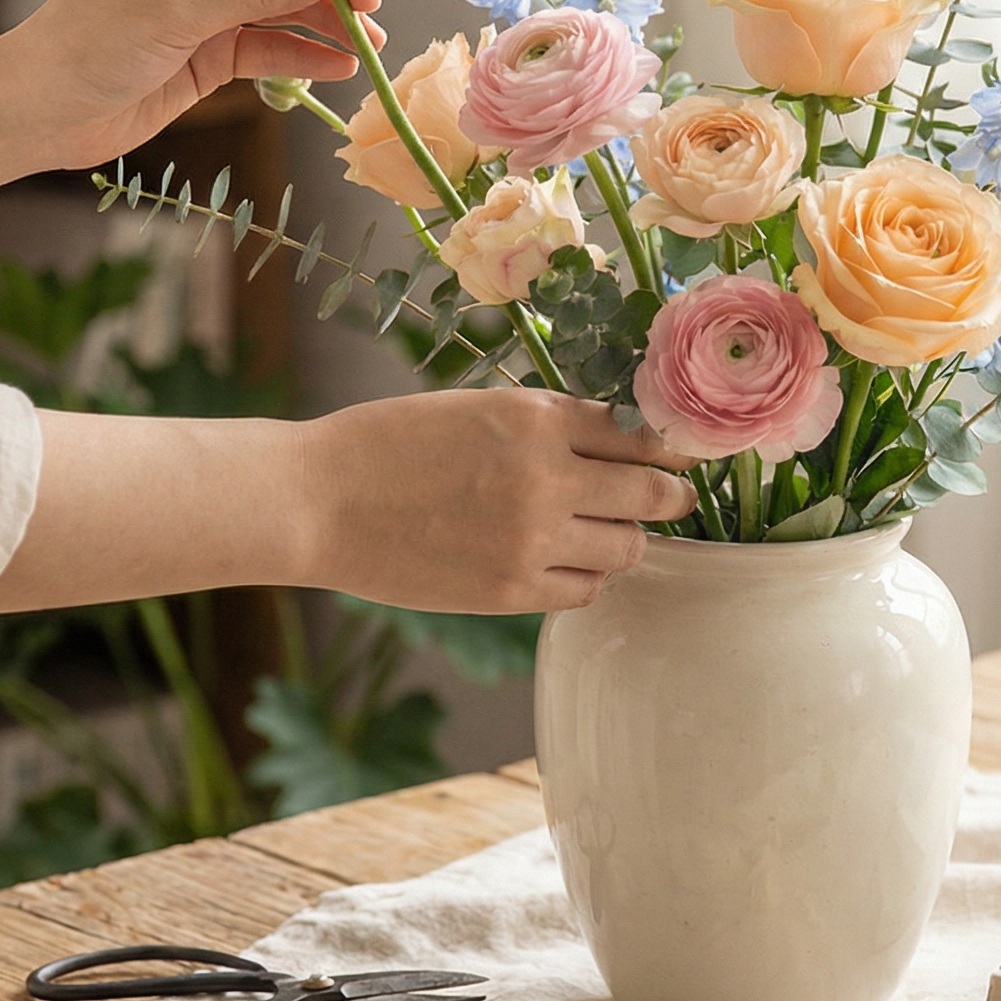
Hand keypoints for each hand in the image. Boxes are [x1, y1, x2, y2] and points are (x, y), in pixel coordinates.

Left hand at [0, 0, 384, 170]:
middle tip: (369, 11)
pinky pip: (269, 44)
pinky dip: (304, 55)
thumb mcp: (174, 13)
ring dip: (327, 21)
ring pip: (283, 2)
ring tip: (370, 46)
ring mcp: (207, 3)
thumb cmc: (89, 46)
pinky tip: (341, 68)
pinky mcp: (211, 49)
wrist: (41, 112)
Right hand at [305, 391, 699, 612]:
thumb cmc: (390, 444)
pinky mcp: (510, 592)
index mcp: (537, 419)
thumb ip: (547, 424)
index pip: (641, 434)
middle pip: (653, 493)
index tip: (682, 452)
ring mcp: (531, 540)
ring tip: (604, 530)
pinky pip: (585, 591)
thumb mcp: (477, 408)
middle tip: (672, 497)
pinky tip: (563, 562)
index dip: (670, 445)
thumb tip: (620, 440)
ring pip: (627, 548)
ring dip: (624, 538)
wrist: (318, 501)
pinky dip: (585, 577)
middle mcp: (546, 477)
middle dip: (670, 495)